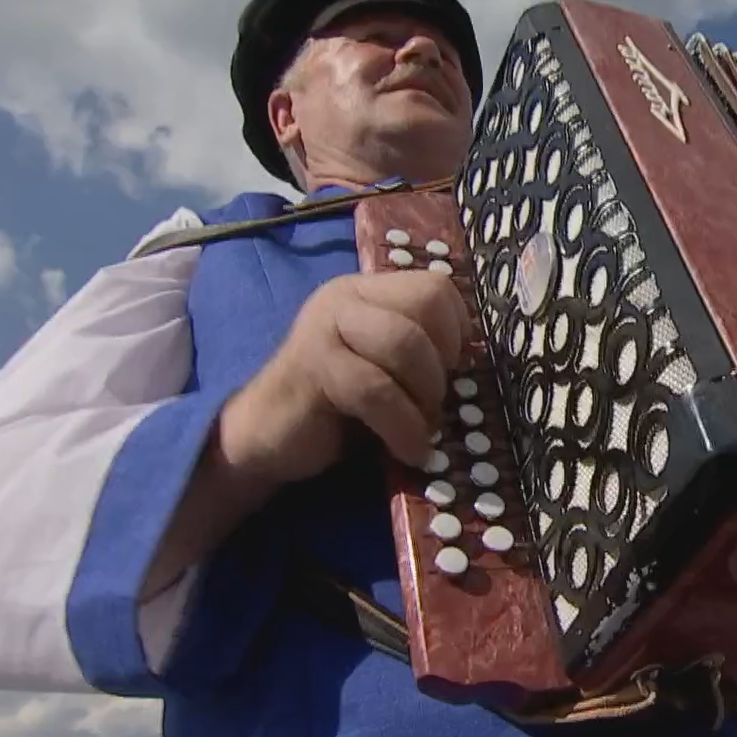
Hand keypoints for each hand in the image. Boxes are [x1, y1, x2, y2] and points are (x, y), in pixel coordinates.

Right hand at [218, 269, 467, 487]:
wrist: (263, 439)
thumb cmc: (333, 410)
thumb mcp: (386, 372)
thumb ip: (421, 354)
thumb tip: (473, 367)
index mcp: (368, 292)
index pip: (436, 287)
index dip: (457, 333)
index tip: (449, 373)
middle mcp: (346, 297)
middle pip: (426, 307)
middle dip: (441, 366)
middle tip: (432, 407)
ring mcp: (324, 326)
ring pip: (404, 344)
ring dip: (425, 396)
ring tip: (419, 429)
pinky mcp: (311, 365)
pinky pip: (376, 390)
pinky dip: (403, 427)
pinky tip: (406, 449)